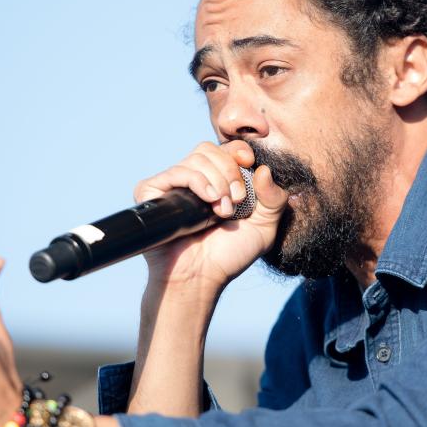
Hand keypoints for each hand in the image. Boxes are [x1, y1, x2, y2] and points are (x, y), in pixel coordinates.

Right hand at [134, 140, 287, 292]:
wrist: (201, 277)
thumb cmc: (229, 255)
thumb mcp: (264, 227)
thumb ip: (274, 199)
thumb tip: (265, 169)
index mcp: (218, 181)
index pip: (226, 149)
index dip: (238, 150)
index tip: (248, 162)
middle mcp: (194, 179)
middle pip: (210, 149)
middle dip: (229, 171)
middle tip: (236, 201)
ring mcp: (173, 184)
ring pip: (196, 158)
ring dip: (217, 181)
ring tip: (221, 210)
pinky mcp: (152, 191)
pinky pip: (176, 171)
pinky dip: (197, 181)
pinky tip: (207, 200)